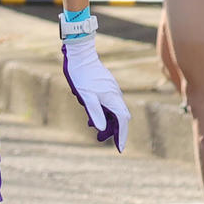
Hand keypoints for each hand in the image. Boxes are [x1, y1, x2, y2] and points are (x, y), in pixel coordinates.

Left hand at [62, 35, 129, 151]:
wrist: (80, 55)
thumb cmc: (81, 76)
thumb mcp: (86, 97)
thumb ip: (95, 113)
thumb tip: (101, 129)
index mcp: (113, 99)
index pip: (122, 121)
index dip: (121, 135)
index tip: (119, 148)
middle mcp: (115, 95)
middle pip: (119, 117)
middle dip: (112, 130)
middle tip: (99, 139)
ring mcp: (110, 90)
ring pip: (112, 110)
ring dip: (106, 121)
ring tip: (92, 129)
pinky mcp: (105, 87)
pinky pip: (107, 103)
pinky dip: (102, 112)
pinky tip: (90, 116)